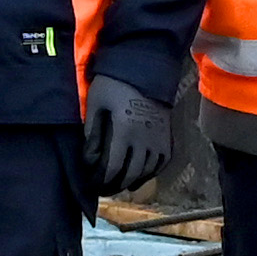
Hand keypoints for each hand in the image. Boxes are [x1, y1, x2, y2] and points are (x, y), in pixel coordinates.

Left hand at [80, 77, 177, 197]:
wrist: (144, 67)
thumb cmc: (114, 83)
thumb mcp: (96, 104)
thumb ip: (92, 133)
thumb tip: (89, 159)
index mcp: (125, 131)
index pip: (113, 168)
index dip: (101, 180)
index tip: (92, 184)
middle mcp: (145, 139)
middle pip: (130, 174)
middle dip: (115, 185)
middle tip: (102, 188)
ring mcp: (159, 137)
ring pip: (147, 171)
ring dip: (132, 182)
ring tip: (118, 184)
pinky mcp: (167, 134)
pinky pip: (162, 162)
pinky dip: (150, 173)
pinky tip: (139, 176)